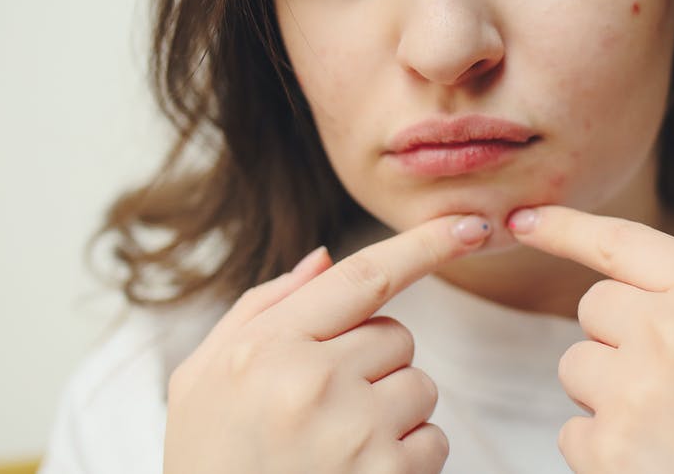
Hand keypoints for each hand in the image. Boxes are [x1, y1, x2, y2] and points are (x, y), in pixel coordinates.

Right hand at [163, 214, 491, 473]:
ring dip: (393, 408)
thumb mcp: (202, 379)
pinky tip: (359, 472)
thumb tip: (323, 258)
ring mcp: (355, 432)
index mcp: (266, 348)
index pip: (363, 277)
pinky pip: (433, 439)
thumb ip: (260, 309)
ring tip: (338, 444)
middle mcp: (313, 382)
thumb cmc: (211, 461)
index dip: (425, 244)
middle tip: (324, 405)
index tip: (472, 225)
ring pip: (420, 385)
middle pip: (396, 335)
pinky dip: (409, 454)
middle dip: (373, 361)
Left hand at [508, 206, 673, 473]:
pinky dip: (603, 451)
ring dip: (609, 394)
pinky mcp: (608, 449)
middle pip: (595, 306)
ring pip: (577, 366)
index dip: (565, 226)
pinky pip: (573, 431)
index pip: (623, 242)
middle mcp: (673, 330)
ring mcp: (635, 390)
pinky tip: (660, 465)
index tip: (524, 219)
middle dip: (620, 337)